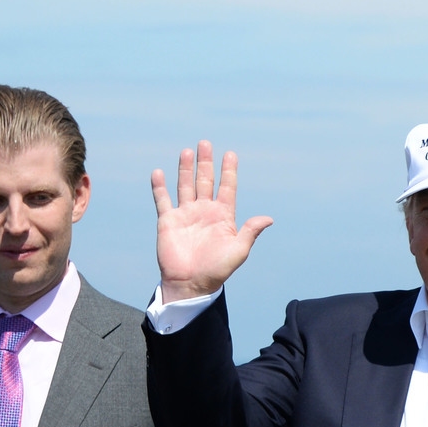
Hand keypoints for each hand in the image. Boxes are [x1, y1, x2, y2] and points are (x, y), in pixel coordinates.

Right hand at [150, 141, 272, 301]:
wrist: (190, 284)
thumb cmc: (217, 270)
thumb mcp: (238, 251)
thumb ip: (250, 232)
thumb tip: (269, 218)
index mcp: (223, 216)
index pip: (227, 187)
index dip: (228, 171)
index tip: (230, 153)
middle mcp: (204, 211)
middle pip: (205, 181)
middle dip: (206, 163)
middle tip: (205, 143)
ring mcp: (186, 214)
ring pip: (185, 186)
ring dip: (185, 169)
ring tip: (187, 151)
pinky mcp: (168, 221)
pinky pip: (163, 200)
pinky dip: (160, 187)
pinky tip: (158, 172)